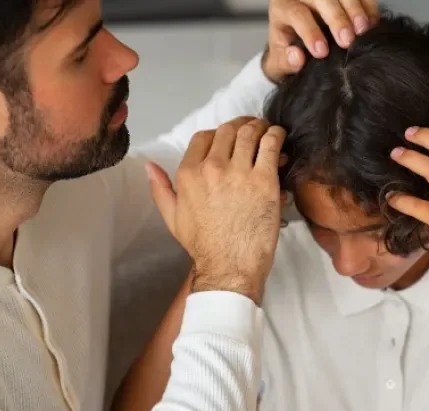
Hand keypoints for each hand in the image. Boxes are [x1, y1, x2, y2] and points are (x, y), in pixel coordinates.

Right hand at [146, 117, 286, 304]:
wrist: (228, 267)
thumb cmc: (204, 246)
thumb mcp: (172, 218)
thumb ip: (160, 189)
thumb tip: (149, 167)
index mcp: (188, 174)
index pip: (204, 136)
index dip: (220, 133)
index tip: (230, 138)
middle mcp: (212, 168)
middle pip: (228, 130)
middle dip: (242, 125)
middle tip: (253, 129)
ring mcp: (239, 172)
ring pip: (250, 132)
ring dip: (261, 127)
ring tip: (268, 131)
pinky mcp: (264, 180)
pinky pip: (271, 145)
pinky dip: (276, 136)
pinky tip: (279, 138)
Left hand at [263, 0, 379, 81]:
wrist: (298, 39)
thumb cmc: (288, 51)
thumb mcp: (280, 60)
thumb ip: (285, 61)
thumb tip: (297, 57)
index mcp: (283, 8)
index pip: (296, 14)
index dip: (310, 32)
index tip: (322, 52)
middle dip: (336, 18)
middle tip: (347, 40)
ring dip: (355, 9)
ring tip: (363, 29)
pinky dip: (368, 5)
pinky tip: (372, 22)